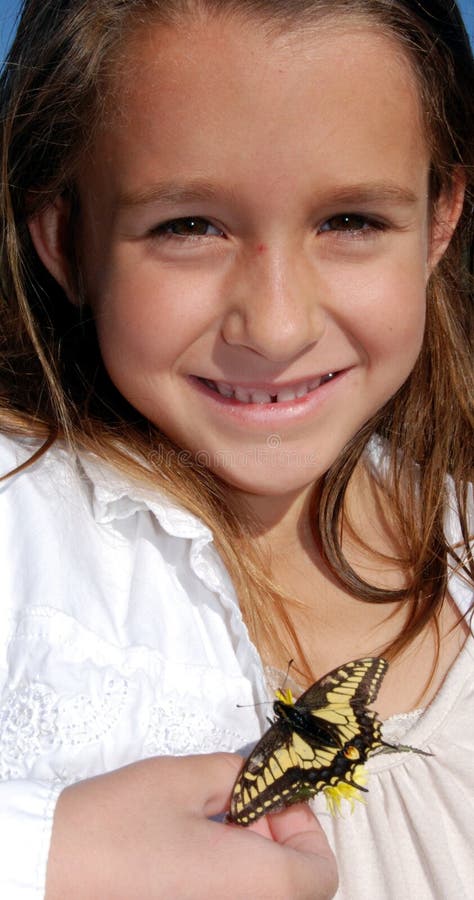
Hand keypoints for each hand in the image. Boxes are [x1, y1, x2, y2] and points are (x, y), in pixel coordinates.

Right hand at [46, 753, 336, 898]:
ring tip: (212, 819)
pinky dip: (228, 874)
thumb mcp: (186, 779)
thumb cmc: (117, 825)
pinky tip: (193, 845)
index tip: (272, 798)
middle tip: (240, 803)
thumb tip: (260, 781)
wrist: (49, 869)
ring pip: (260, 893)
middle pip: (294, 887)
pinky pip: (229, 897)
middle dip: (278, 838)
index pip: (321, 874)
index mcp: (253, 885)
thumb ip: (240, 775)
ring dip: (253, 855)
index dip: (306, 828)